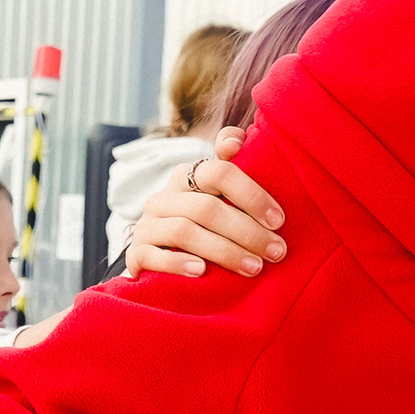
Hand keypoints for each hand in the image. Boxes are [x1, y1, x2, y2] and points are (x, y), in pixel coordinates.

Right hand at [126, 128, 286, 281]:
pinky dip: (178, 263)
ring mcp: (146, 225)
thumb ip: (230, 170)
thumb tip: (235, 141)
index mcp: (187, 177)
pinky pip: (153, 256)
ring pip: (184, 231)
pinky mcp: (135, 254)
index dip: (252, 195)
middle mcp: (163, 197)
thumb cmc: (201, 227)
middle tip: (276, 252)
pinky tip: (202, 273)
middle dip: (247, 231)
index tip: (279, 220)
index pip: (219, 172)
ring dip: (224, 251)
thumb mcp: (218, 198)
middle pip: (206, 208)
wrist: (159, 260)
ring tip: (254, 267)